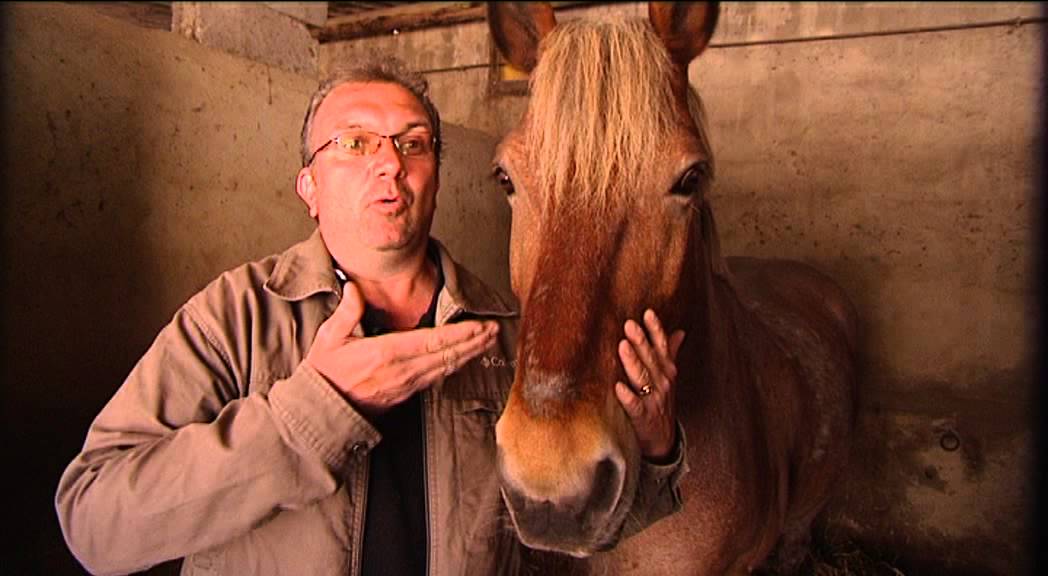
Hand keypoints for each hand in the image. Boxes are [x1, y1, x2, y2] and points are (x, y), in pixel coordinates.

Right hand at [305, 281, 499, 416]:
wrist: (322, 412)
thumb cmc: (325, 373)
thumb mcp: (330, 338)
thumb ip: (347, 311)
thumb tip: (355, 287)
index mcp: (385, 353)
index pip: (433, 341)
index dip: (461, 334)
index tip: (481, 325)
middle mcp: (402, 371)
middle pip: (447, 355)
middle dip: (474, 342)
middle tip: (495, 330)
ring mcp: (406, 385)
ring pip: (446, 368)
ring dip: (470, 354)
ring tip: (488, 342)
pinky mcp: (406, 395)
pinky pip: (436, 379)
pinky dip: (455, 367)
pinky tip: (465, 359)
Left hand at [614, 309, 684, 461]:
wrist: (663, 438)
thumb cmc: (661, 402)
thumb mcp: (669, 377)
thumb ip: (671, 353)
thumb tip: (679, 331)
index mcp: (667, 370)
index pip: (662, 346)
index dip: (656, 330)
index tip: (647, 313)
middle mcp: (662, 382)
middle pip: (650, 358)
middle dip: (641, 341)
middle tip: (629, 324)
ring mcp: (653, 399)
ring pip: (642, 377)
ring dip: (633, 362)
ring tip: (622, 346)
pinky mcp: (643, 416)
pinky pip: (634, 405)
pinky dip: (627, 396)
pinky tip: (618, 387)